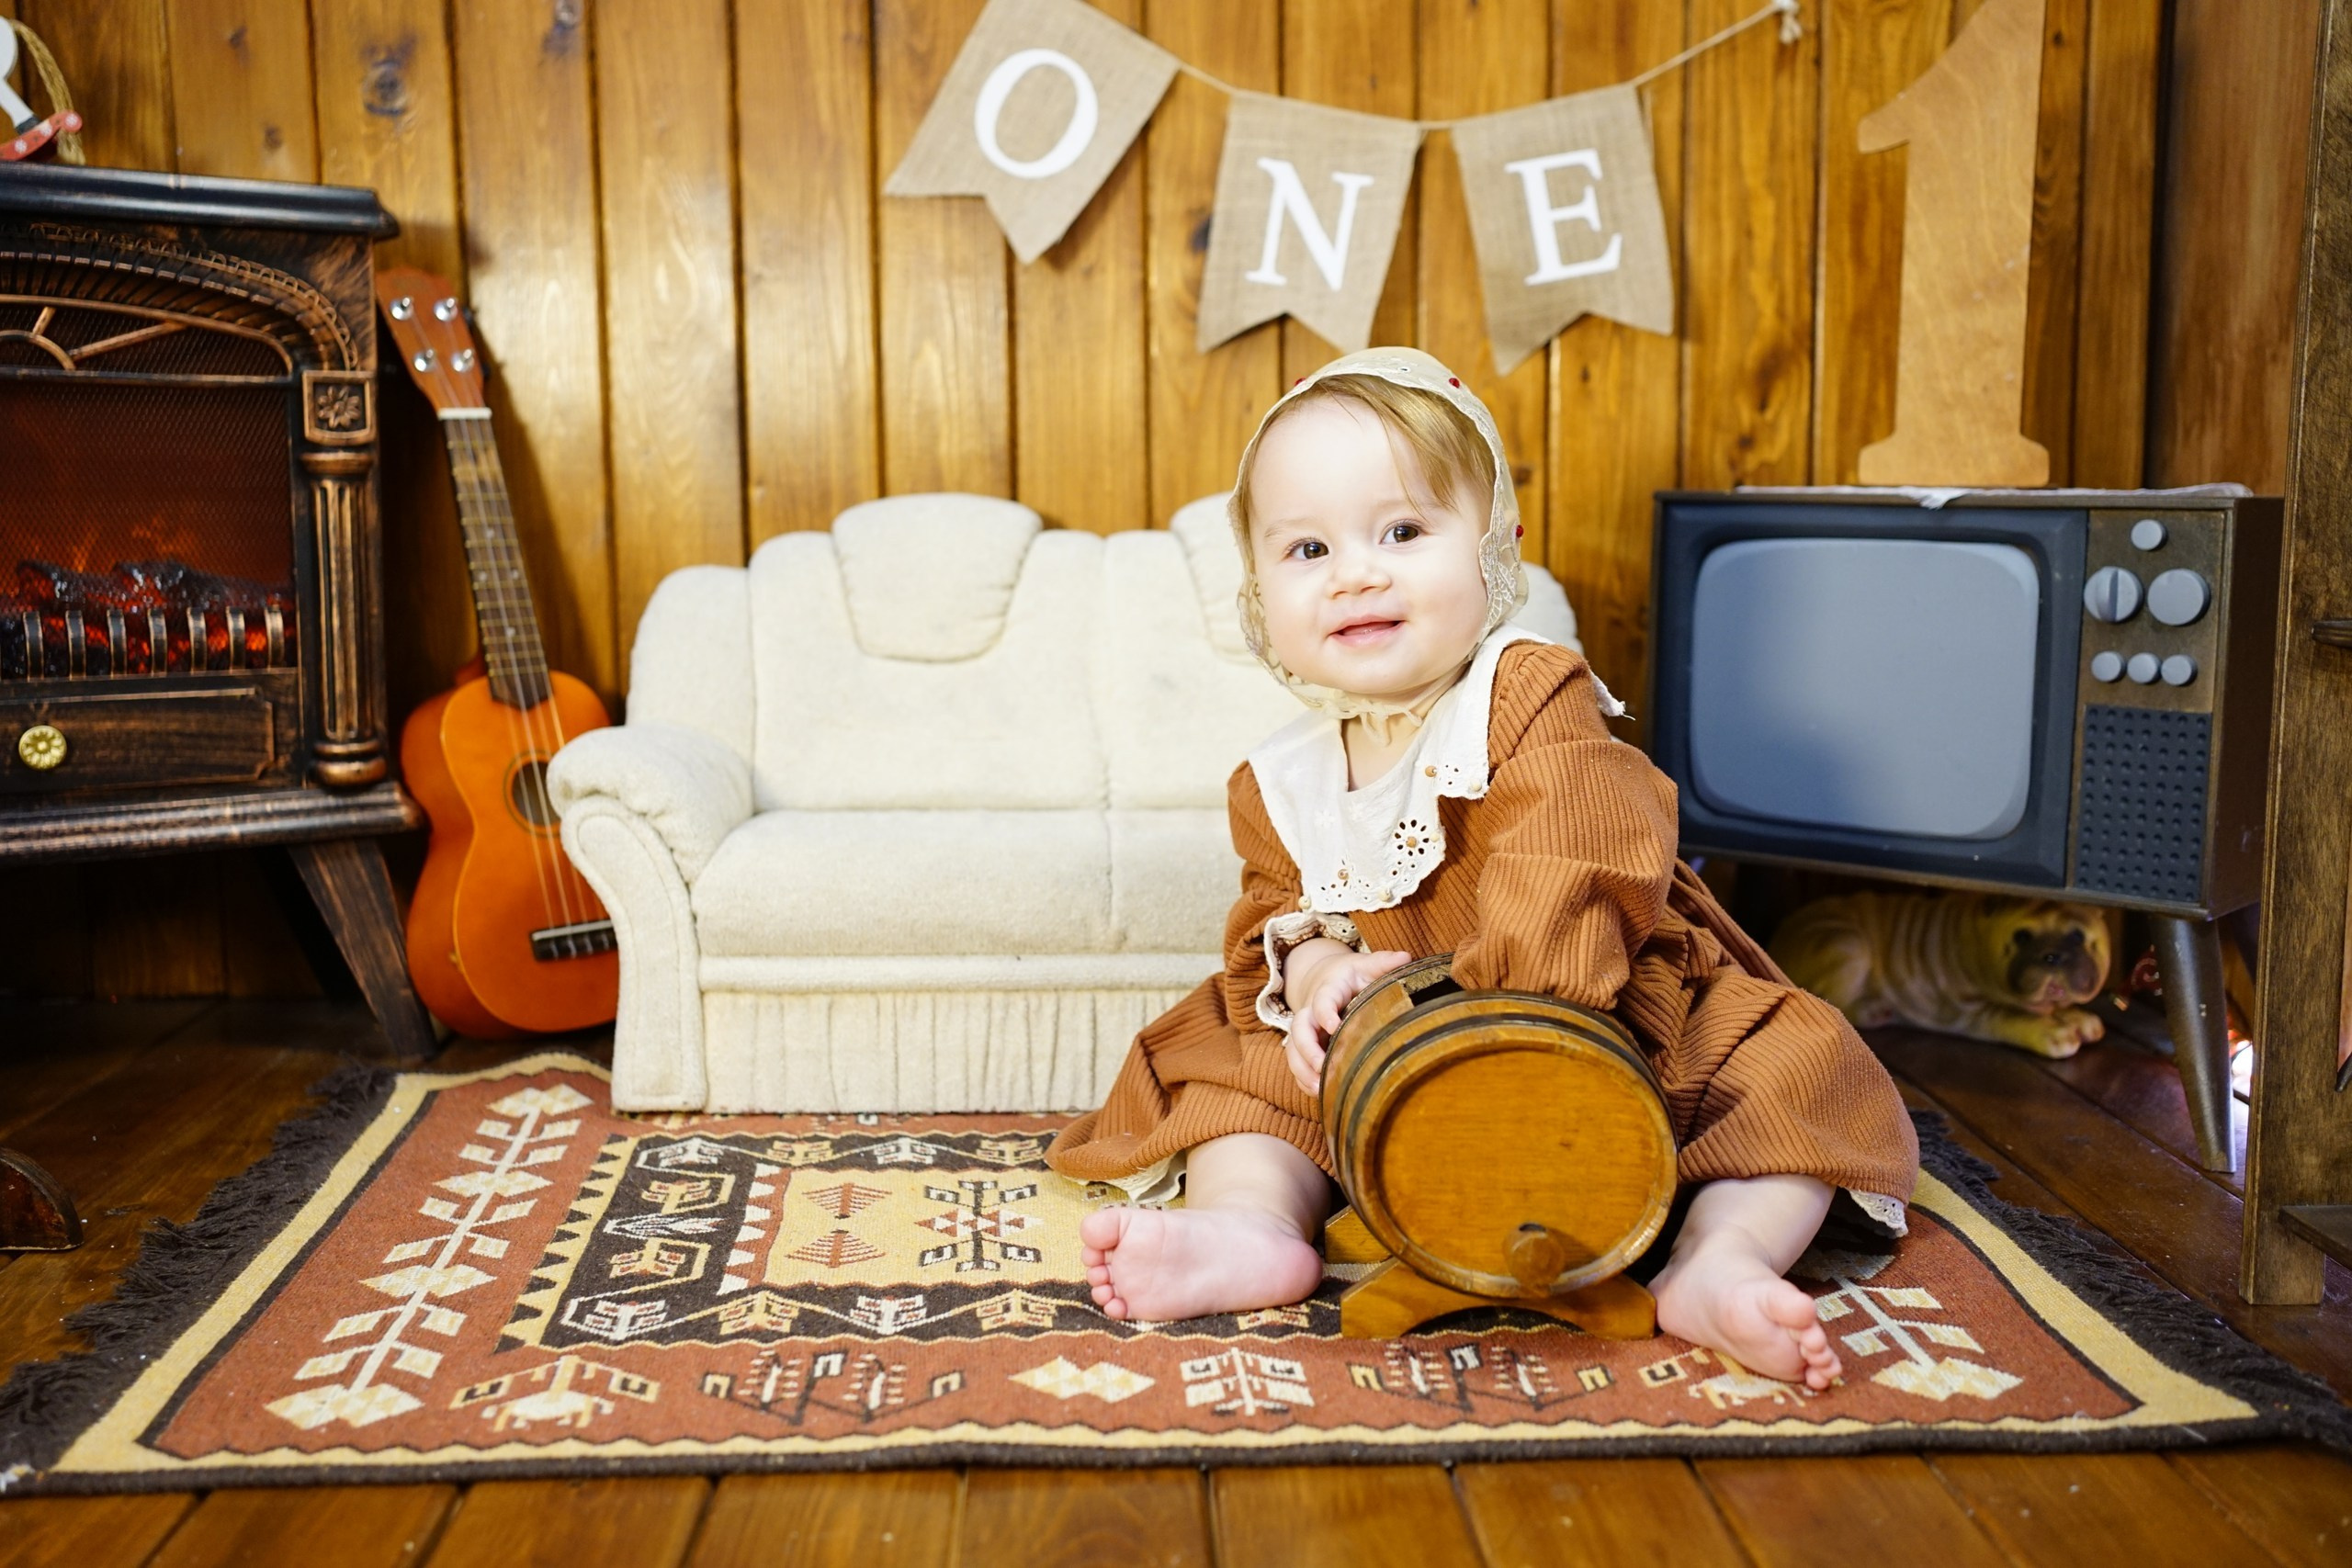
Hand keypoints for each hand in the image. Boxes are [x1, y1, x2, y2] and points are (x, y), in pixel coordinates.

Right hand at [1283, 945, 1411, 1094]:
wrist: (1326, 979)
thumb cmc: (1351, 975)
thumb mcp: (1365, 965)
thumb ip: (1383, 962)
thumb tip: (1406, 957)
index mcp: (1328, 989)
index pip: (1322, 1000)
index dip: (1325, 1012)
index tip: (1334, 1026)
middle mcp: (1310, 1010)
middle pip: (1299, 1029)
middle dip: (1308, 1049)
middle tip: (1322, 1067)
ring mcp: (1305, 1031)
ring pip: (1293, 1050)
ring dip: (1303, 1070)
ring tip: (1320, 1088)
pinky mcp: (1304, 1046)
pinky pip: (1297, 1065)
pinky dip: (1304, 1080)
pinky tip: (1320, 1093)